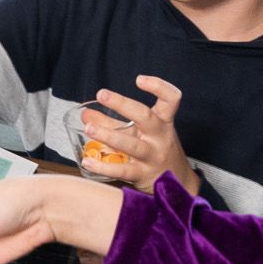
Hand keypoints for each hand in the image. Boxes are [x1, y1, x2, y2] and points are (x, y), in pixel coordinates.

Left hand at [82, 78, 198, 196]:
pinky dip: (102, 166)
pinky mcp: (143, 174)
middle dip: (122, 104)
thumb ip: (112, 123)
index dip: (158, 86)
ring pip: (131, 144)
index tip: (139, 80)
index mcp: (163, 122)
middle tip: (102, 94)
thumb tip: (86, 114)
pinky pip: (122, 170)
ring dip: (108, 135)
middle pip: (145, 116)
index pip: (171, 99)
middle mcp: (160, 137)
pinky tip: (87, 161)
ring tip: (89, 128)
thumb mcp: (139, 133)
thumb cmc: (155, 152)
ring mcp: (152, 156)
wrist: (177, 183)